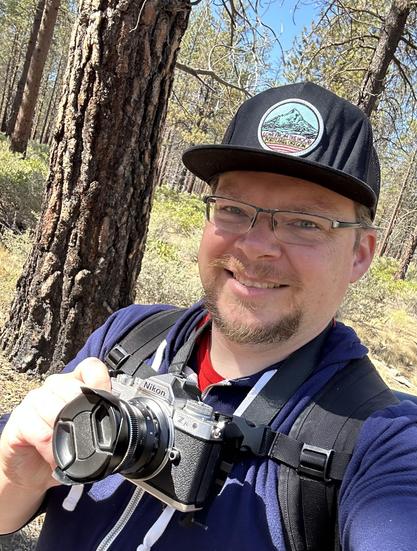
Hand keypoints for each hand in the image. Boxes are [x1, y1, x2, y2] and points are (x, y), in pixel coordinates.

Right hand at [0, 357, 110, 493]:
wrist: (30, 471)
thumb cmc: (61, 447)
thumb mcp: (86, 434)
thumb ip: (100, 421)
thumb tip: (124, 422)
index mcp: (74, 385)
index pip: (91, 367)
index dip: (101, 382)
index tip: (106, 401)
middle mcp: (54, 387)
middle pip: (74, 389)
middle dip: (83, 416)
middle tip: (85, 436)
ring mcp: (34, 401)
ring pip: (55, 408)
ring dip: (65, 434)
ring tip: (70, 452)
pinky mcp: (19, 420)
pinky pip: (38, 429)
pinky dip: (50, 447)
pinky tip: (53, 456)